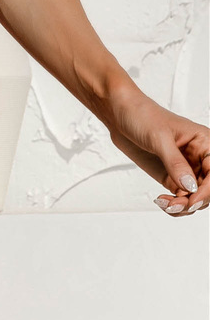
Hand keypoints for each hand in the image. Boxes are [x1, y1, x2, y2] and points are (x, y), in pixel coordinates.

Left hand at [104, 85, 209, 217]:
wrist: (119, 113)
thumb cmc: (141, 115)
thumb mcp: (159, 138)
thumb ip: (175, 163)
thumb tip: (191, 187)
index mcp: (204, 142)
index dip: (207, 190)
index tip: (191, 200)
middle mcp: (199, 157)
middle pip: (207, 188)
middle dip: (194, 201)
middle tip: (174, 205)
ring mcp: (185, 168)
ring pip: (196, 196)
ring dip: (184, 206)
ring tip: (165, 204)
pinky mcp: (172, 176)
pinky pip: (181, 197)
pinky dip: (174, 204)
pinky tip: (162, 201)